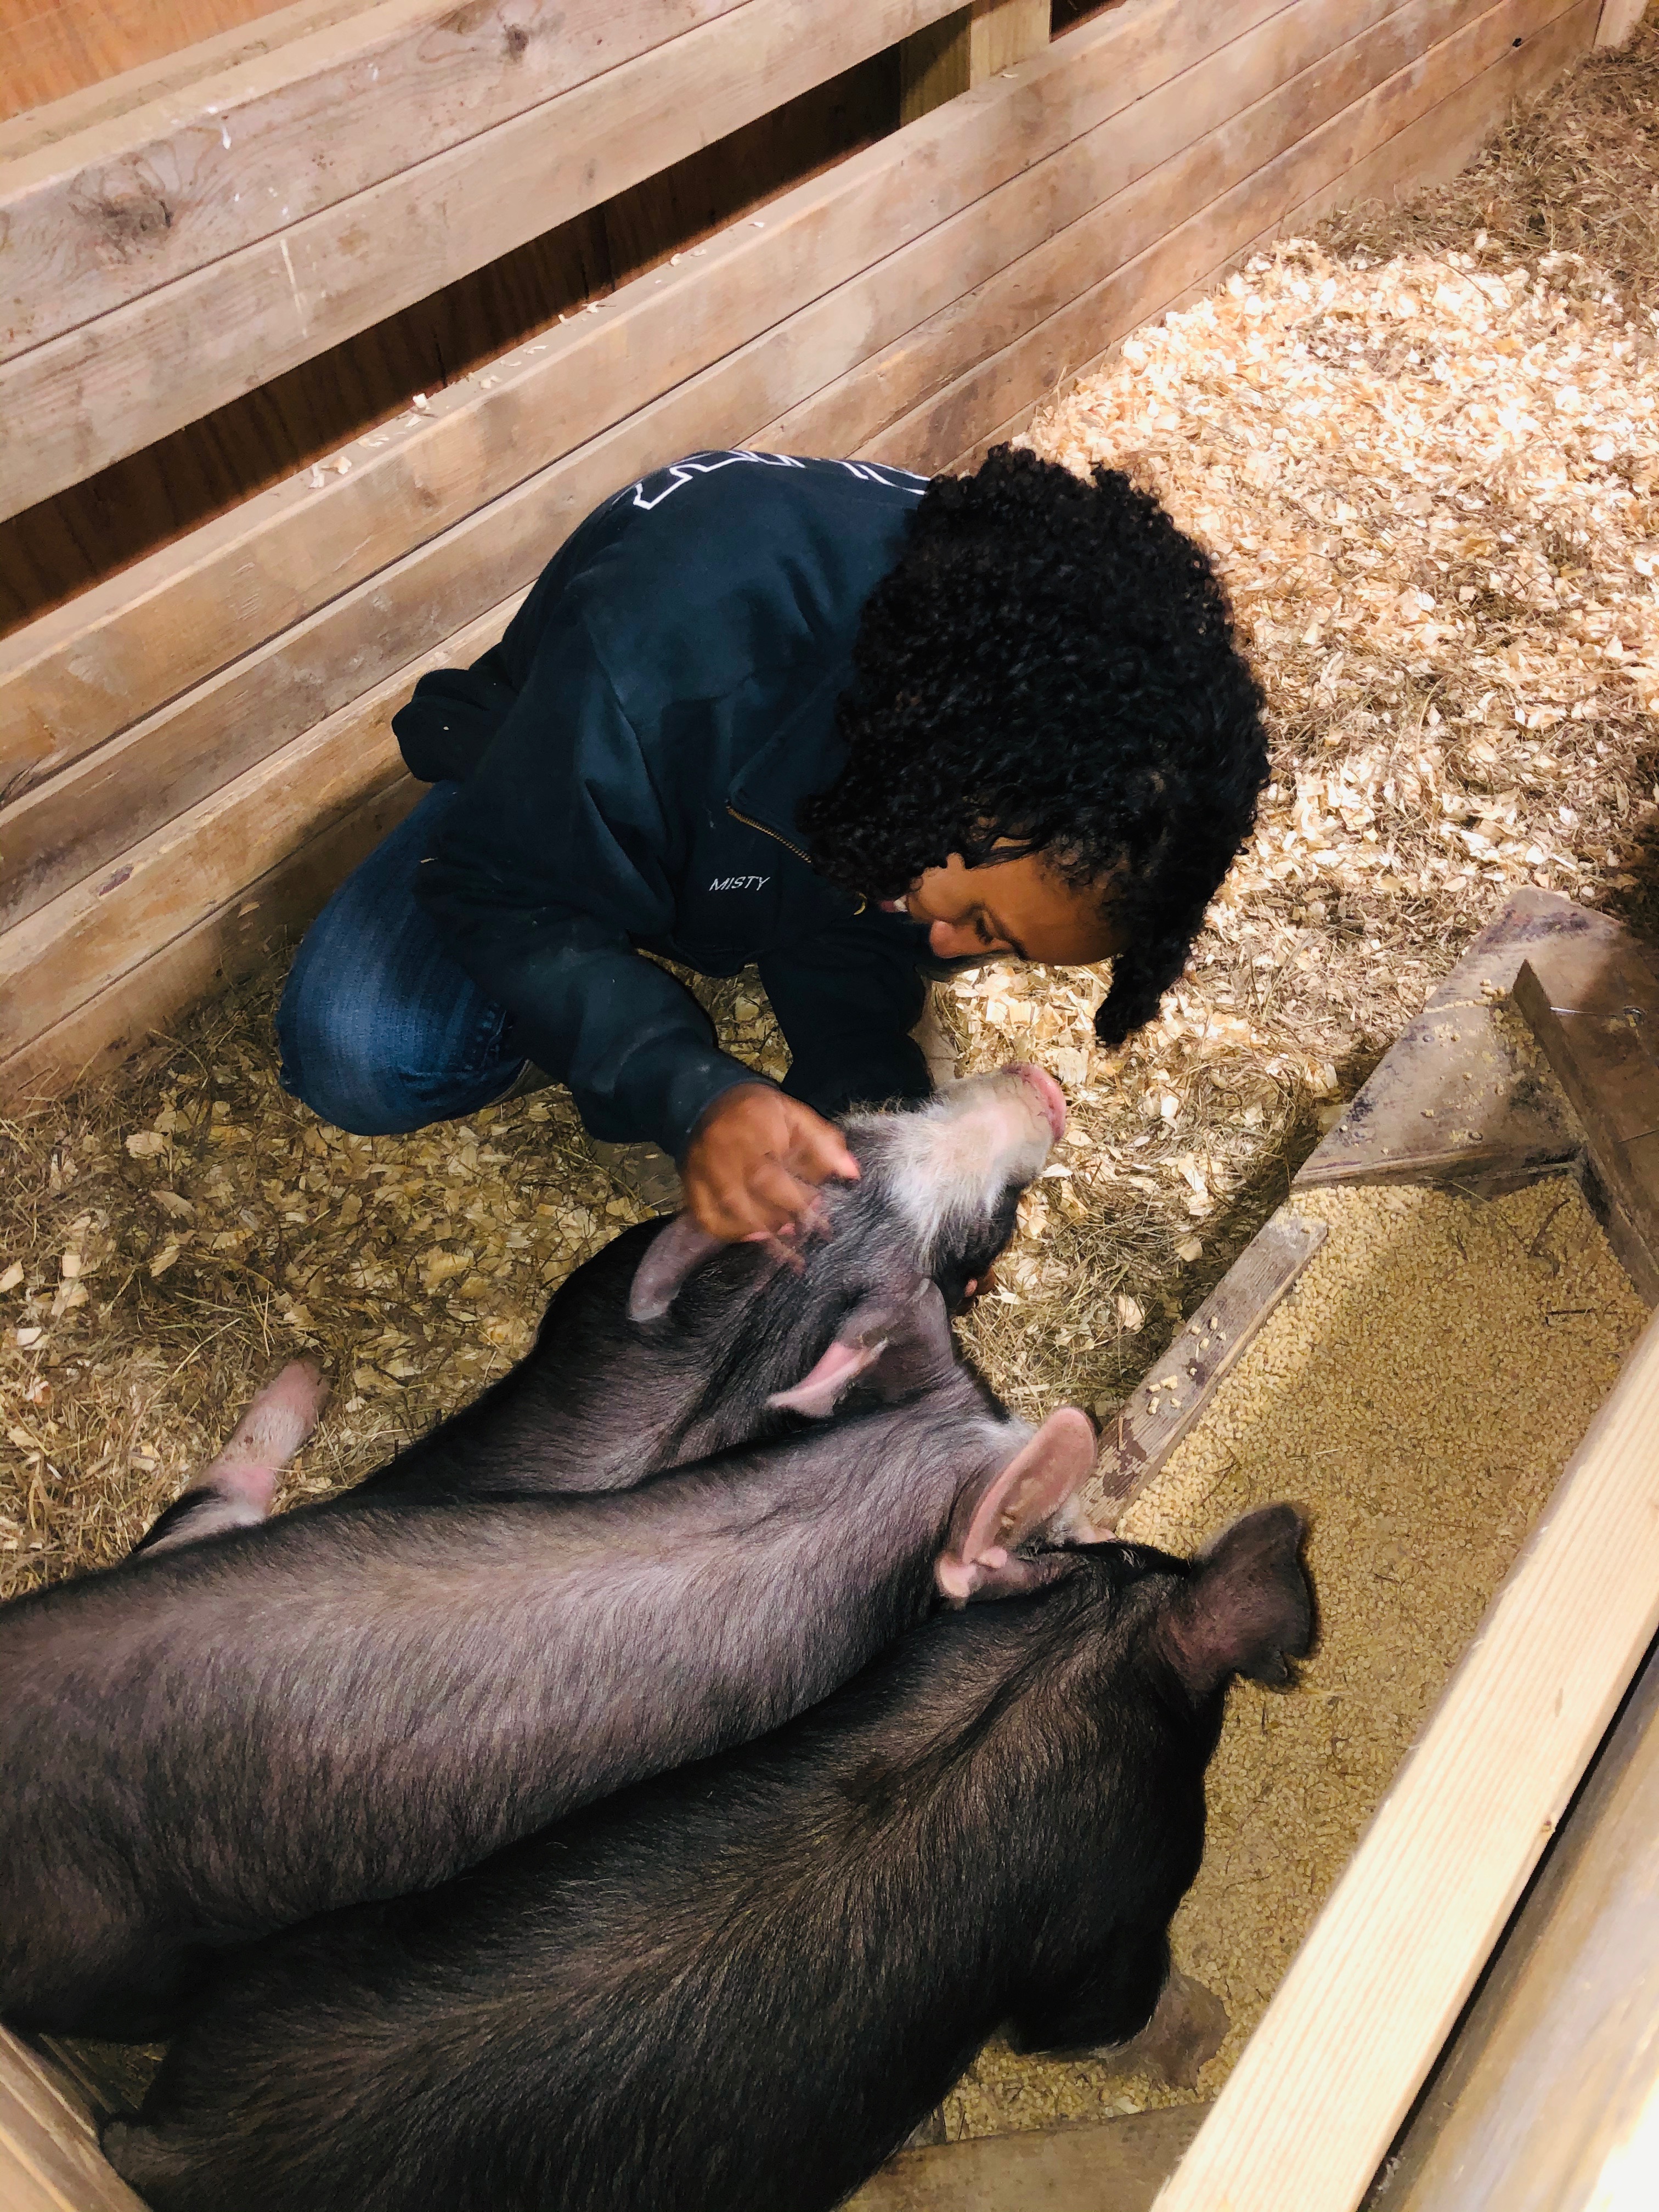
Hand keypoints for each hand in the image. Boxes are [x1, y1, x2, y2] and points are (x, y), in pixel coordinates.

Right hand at [680, 1085, 858, 1244]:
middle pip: (757, 1190)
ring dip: (763, 1227)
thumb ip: (823, 1141)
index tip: (822, 1207)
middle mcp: (726, 1151)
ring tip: (787, 1234)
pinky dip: (729, 1232)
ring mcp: (705, 1170)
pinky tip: (754, 1237)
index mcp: (755, 1129)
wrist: (707, 1101)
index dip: (800, 1196)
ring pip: (732, 1208)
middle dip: (787, 1213)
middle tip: (808, 1227)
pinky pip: (707, 1216)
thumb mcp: (794, 1115)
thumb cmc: (759, 1112)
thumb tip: (852, 1172)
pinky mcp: (692, 1184)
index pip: (778, 1171)